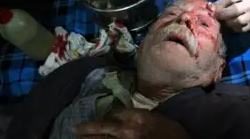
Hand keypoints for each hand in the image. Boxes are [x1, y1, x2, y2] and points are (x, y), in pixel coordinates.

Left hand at [73, 108, 189, 138]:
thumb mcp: (159, 118)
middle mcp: (127, 129)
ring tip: (78, 137)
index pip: (116, 112)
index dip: (109, 115)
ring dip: (88, 138)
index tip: (106, 118)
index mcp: (138, 116)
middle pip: (102, 127)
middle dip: (87, 128)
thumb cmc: (173, 134)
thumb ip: (143, 116)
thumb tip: (128, 118)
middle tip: (75, 129)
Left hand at [214, 0, 249, 31]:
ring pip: (238, 21)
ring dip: (228, 21)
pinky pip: (243, 28)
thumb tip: (212, 5)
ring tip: (226, 20)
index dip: (220, 4)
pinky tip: (233, 24)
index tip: (212, 8)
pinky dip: (235, 27)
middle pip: (234, 10)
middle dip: (222, 14)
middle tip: (216, 16)